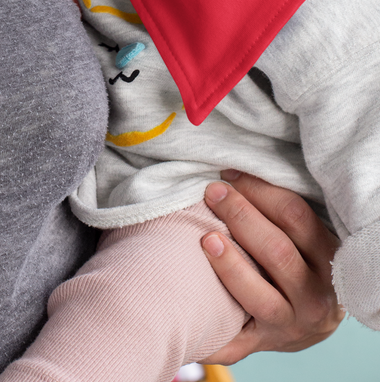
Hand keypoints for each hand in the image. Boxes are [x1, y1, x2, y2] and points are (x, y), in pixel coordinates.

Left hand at [200, 171, 343, 364]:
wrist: (311, 322)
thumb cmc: (300, 262)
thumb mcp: (305, 238)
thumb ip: (281, 212)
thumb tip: (234, 171)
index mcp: (327, 258)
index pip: (295, 216)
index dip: (260, 190)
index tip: (229, 174)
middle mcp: (314, 295)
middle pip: (276, 251)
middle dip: (240, 216)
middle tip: (211, 192)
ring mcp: (290, 325)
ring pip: (259, 296)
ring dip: (230, 265)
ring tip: (206, 239)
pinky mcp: (263, 345)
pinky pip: (236, 337)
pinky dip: (211, 323)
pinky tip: (188, 300)